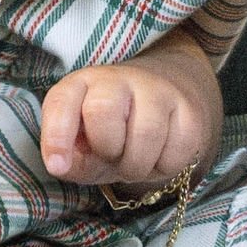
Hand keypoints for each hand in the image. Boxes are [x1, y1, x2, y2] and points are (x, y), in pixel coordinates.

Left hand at [41, 39, 218, 187]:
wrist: (162, 108)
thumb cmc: (111, 134)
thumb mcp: (82, 148)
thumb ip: (68, 159)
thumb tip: (60, 165)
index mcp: (82, 84)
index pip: (63, 101)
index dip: (57, 136)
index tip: (57, 166)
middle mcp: (118, 79)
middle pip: (103, 112)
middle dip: (106, 149)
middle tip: (112, 156)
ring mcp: (158, 90)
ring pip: (146, 133)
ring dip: (136, 166)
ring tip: (134, 163)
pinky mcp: (189, 110)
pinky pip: (177, 150)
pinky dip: (164, 167)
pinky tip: (158, 157)